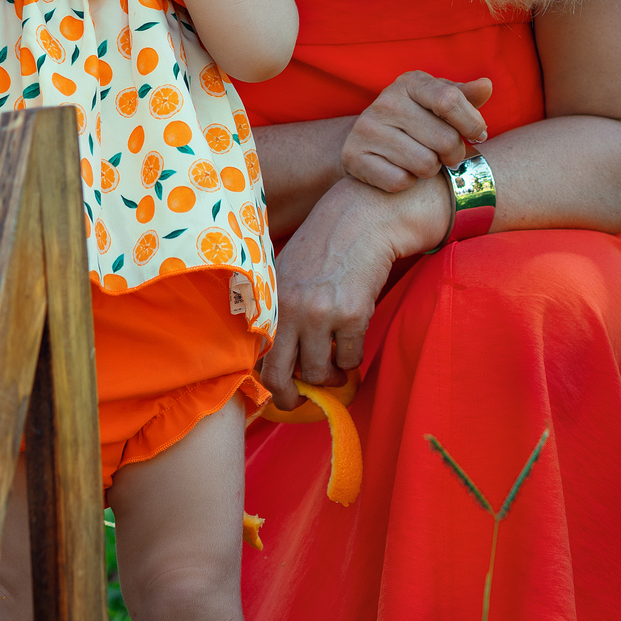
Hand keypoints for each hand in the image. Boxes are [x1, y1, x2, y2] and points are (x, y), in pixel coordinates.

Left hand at [262, 175, 450, 406]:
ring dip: (330, 376)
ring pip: (321, 374)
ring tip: (336, 363)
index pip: (257, 356)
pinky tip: (353, 339)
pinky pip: (351, 359)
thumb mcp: (286, 273)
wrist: (363, 219)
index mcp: (269, 299)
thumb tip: (274, 360)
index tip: (279, 390)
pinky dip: (353, 358)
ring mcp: (320, 314)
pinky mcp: (353, 315)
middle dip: (291, 399)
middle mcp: (289, 309)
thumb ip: (278, 312)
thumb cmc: (324, 245)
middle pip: (280, 377)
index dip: (268, 381)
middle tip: (301, 401)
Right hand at [341, 71, 492, 193]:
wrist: (369, 140)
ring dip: (431, 169)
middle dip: (454, 153)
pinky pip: (401, 181)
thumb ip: (464, 96)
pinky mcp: (354, 156)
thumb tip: (486, 86)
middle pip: (444, 139)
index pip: (449, 101)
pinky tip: (402, 169)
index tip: (478, 135)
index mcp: (409, 82)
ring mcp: (366, 129)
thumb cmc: (418, 119)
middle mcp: (384, 102)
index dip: (472, 123)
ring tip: (423, 159)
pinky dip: (408, 182)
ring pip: (425, 164)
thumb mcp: (439, 102)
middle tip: (447, 153)